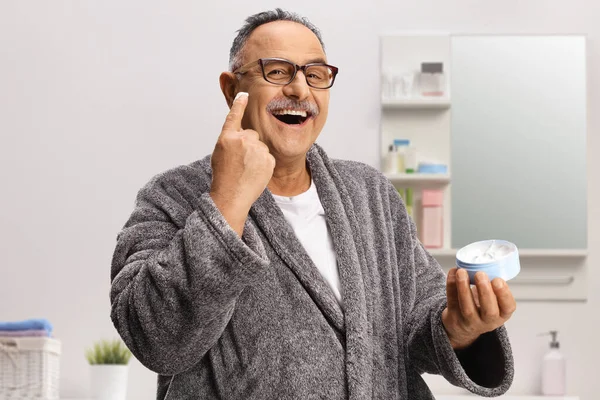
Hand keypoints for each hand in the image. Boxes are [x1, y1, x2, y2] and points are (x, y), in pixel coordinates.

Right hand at [210, 92, 275, 234]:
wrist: (232, 196)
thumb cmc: (223, 177)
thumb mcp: (220, 153)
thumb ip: (230, 139)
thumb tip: (240, 133)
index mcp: (227, 137)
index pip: (235, 116)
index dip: (240, 104)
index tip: (245, 94)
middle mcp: (242, 140)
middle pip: (251, 134)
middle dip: (248, 145)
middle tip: (240, 161)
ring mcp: (257, 149)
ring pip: (260, 146)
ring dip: (255, 155)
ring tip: (246, 169)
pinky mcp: (268, 159)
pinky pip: (267, 156)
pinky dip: (262, 164)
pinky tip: (254, 173)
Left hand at [441, 268, 516, 349]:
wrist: (462, 327)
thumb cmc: (480, 308)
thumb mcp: (492, 302)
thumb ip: (491, 287)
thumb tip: (482, 263)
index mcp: (501, 315)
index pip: (508, 308)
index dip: (504, 294)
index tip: (498, 280)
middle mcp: (487, 321)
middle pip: (488, 310)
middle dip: (485, 291)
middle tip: (480, 274)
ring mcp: (469, 321)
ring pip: (467, 307)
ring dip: (464, 287)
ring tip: (462, 271)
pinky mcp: (453, 317)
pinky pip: (451, 300)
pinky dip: (451, 285)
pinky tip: (453, 272)